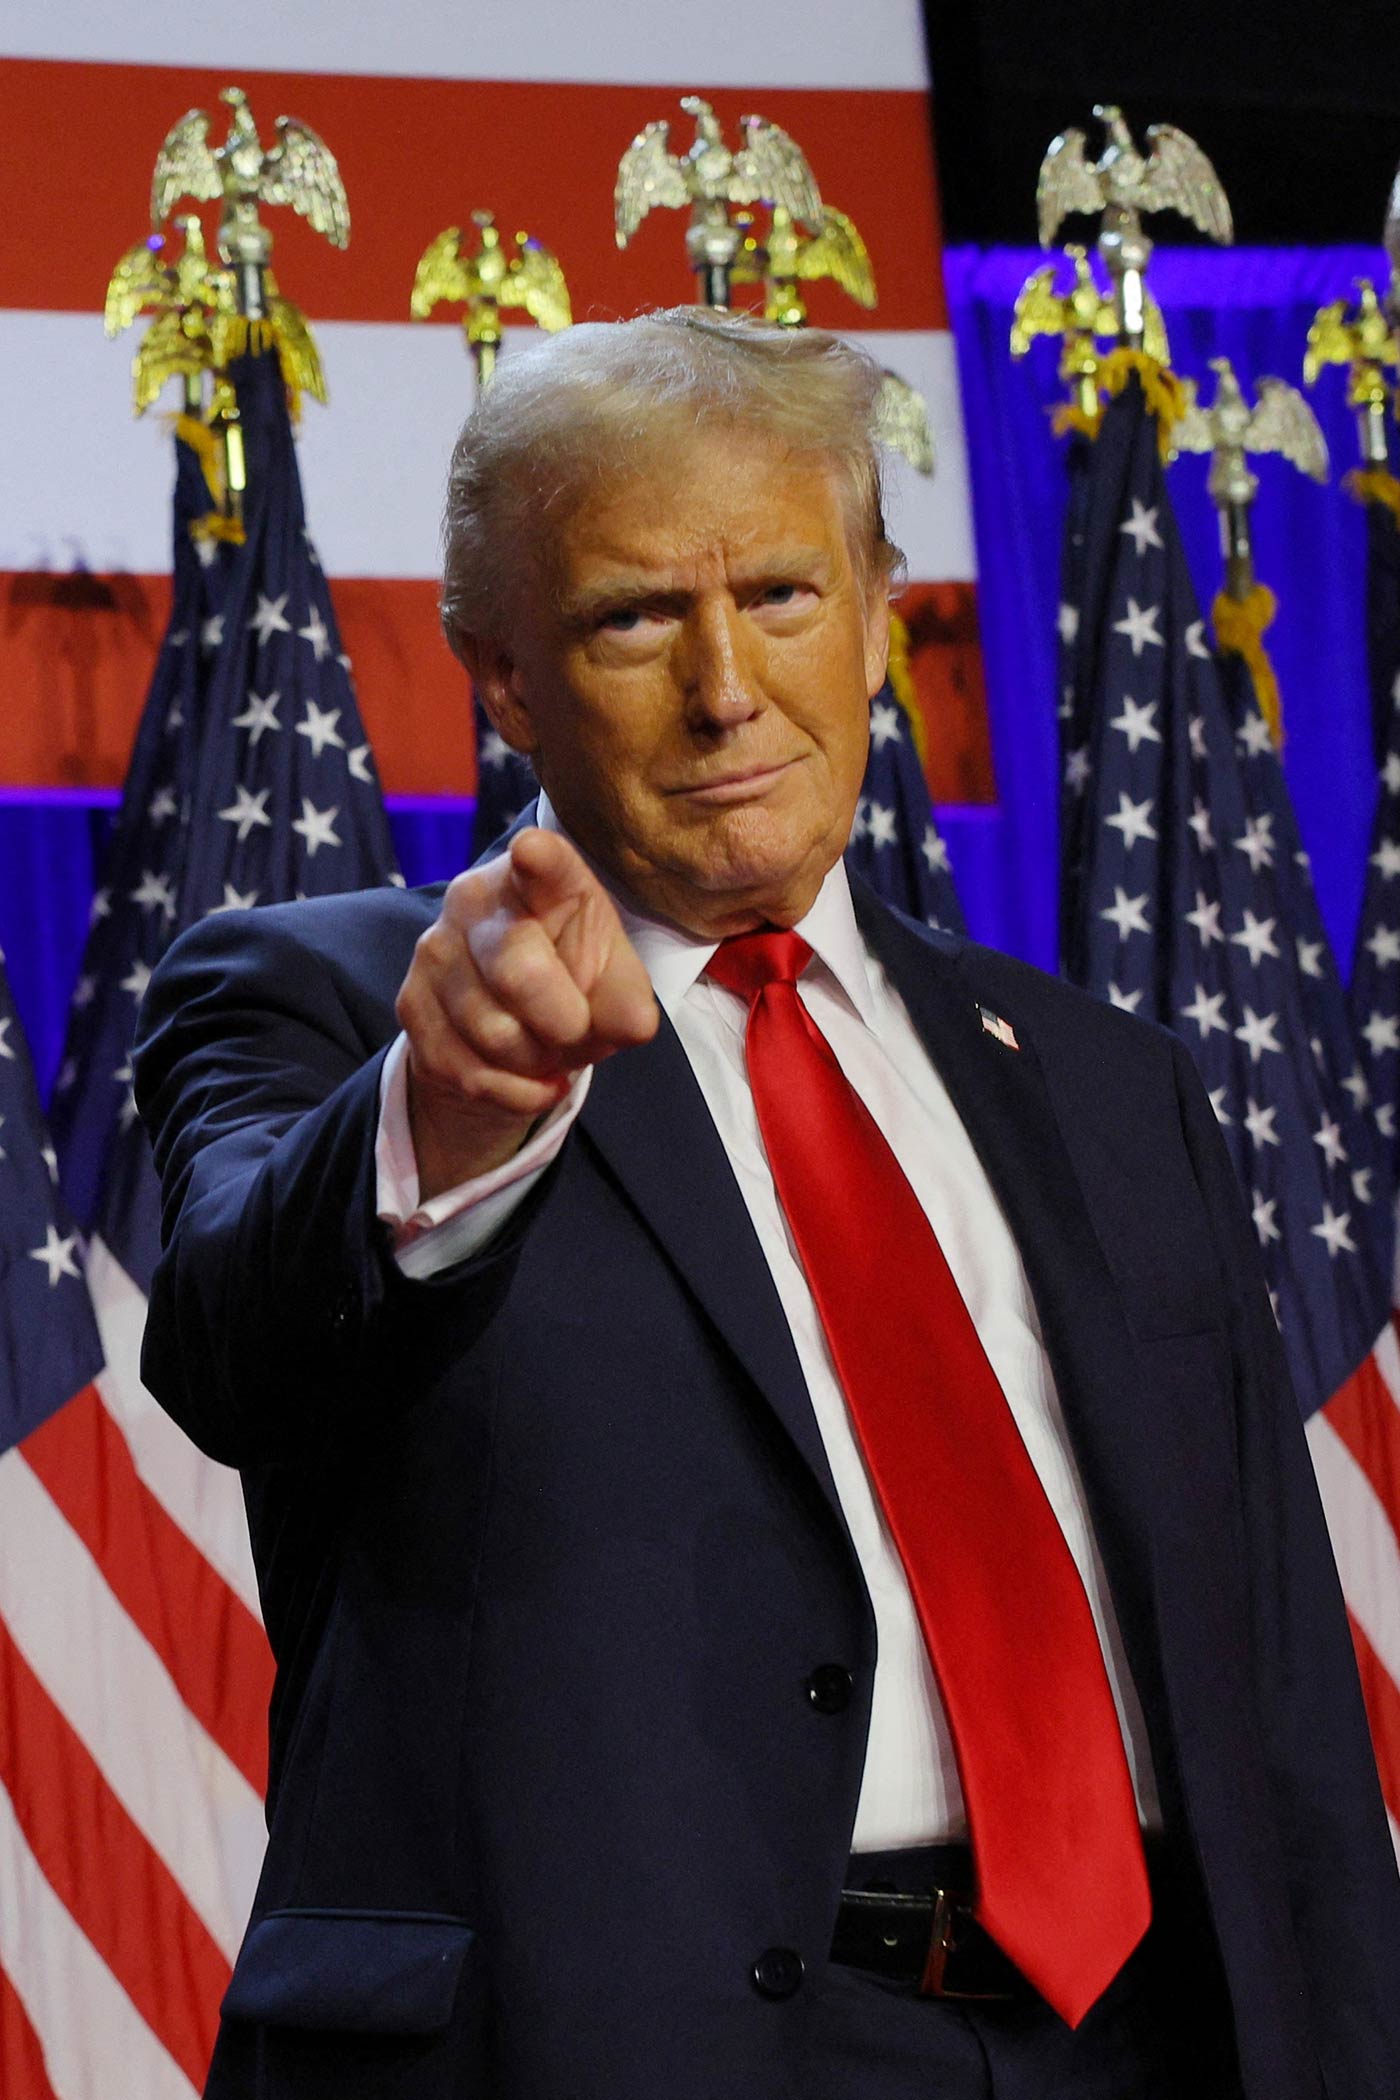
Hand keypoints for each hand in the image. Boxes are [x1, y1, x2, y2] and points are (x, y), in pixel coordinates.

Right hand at [395, 828, 658, 1198]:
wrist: (511, 1028)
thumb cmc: (573, 983)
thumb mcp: (614, 984)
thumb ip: (627, 1001)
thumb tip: (631, 1025)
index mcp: (542, 880)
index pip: (542, 864)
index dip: (538, 859)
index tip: (531, 851)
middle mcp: (475, 900)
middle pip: (518, 971)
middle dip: (562, 1023)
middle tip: (573, 1029)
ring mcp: (434, 949)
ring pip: (493, 1033)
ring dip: (535, 1060)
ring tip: (545, 1047)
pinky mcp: (410, 1002)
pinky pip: (468, 1070)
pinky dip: (511, 1091)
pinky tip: (526, 1076)